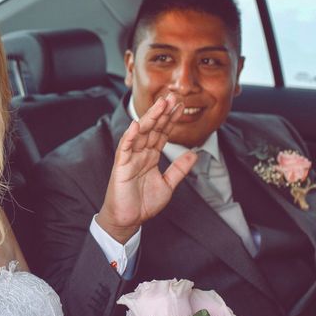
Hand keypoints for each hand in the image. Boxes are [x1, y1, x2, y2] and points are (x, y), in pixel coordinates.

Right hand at [97, 94, 197, 242]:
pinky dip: (130, 136)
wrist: (128, 219)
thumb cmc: (143, 203)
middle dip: (163, 112)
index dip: (171, 119)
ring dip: (150, 118)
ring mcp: (130, 158)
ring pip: (141, 133)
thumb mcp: (168, 184)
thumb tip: (193, 155)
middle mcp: (140, 153)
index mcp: (151, 156)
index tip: (181, 106)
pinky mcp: (121, 166)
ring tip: (160, 104)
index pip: (162, 133)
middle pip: (153, 128)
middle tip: (173, 96)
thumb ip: (179, 169)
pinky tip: (137, 125)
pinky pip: (125, 148)